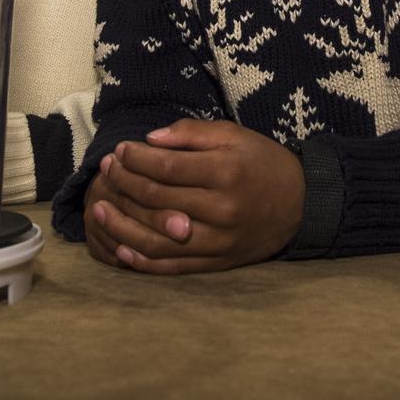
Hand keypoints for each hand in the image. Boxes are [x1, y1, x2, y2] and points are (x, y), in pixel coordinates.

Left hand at [85, 119, 304, 273]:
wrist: (301, 204)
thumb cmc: (262, 162)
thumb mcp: (234, 135)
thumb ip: (191, 133)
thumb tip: (150, 139)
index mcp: (226, 172)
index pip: (166, 168)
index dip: (136, 159)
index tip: (119, 150)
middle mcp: (221, 209)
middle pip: (157, 199)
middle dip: (124, 183)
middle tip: (106, 171)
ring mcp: (218, 241)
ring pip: (158, 237)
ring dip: (122, 225)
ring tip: (98, 210)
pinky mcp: (217, 263)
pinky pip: (172, 266)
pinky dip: (143, 260)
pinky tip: (120, 248)